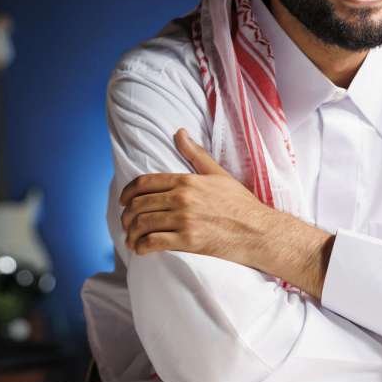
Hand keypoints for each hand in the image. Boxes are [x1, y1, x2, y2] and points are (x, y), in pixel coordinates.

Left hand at [120, 128, 272, 269]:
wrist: (258, 230)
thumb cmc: (240, 202)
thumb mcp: (217, 173)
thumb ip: (195, 153)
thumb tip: (179, 132)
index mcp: (186, 180)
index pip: (144, 183)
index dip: (127, 193)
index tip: (123, 201)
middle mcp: (182, 198)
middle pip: (139, 204)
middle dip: (127, 215)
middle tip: (126, 223)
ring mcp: (184, 220)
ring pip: (143, 224)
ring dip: (131, 233)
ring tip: (131, 239)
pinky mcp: (188, 241)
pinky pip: (154, 242)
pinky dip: (141, 247)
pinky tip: (140, 249)